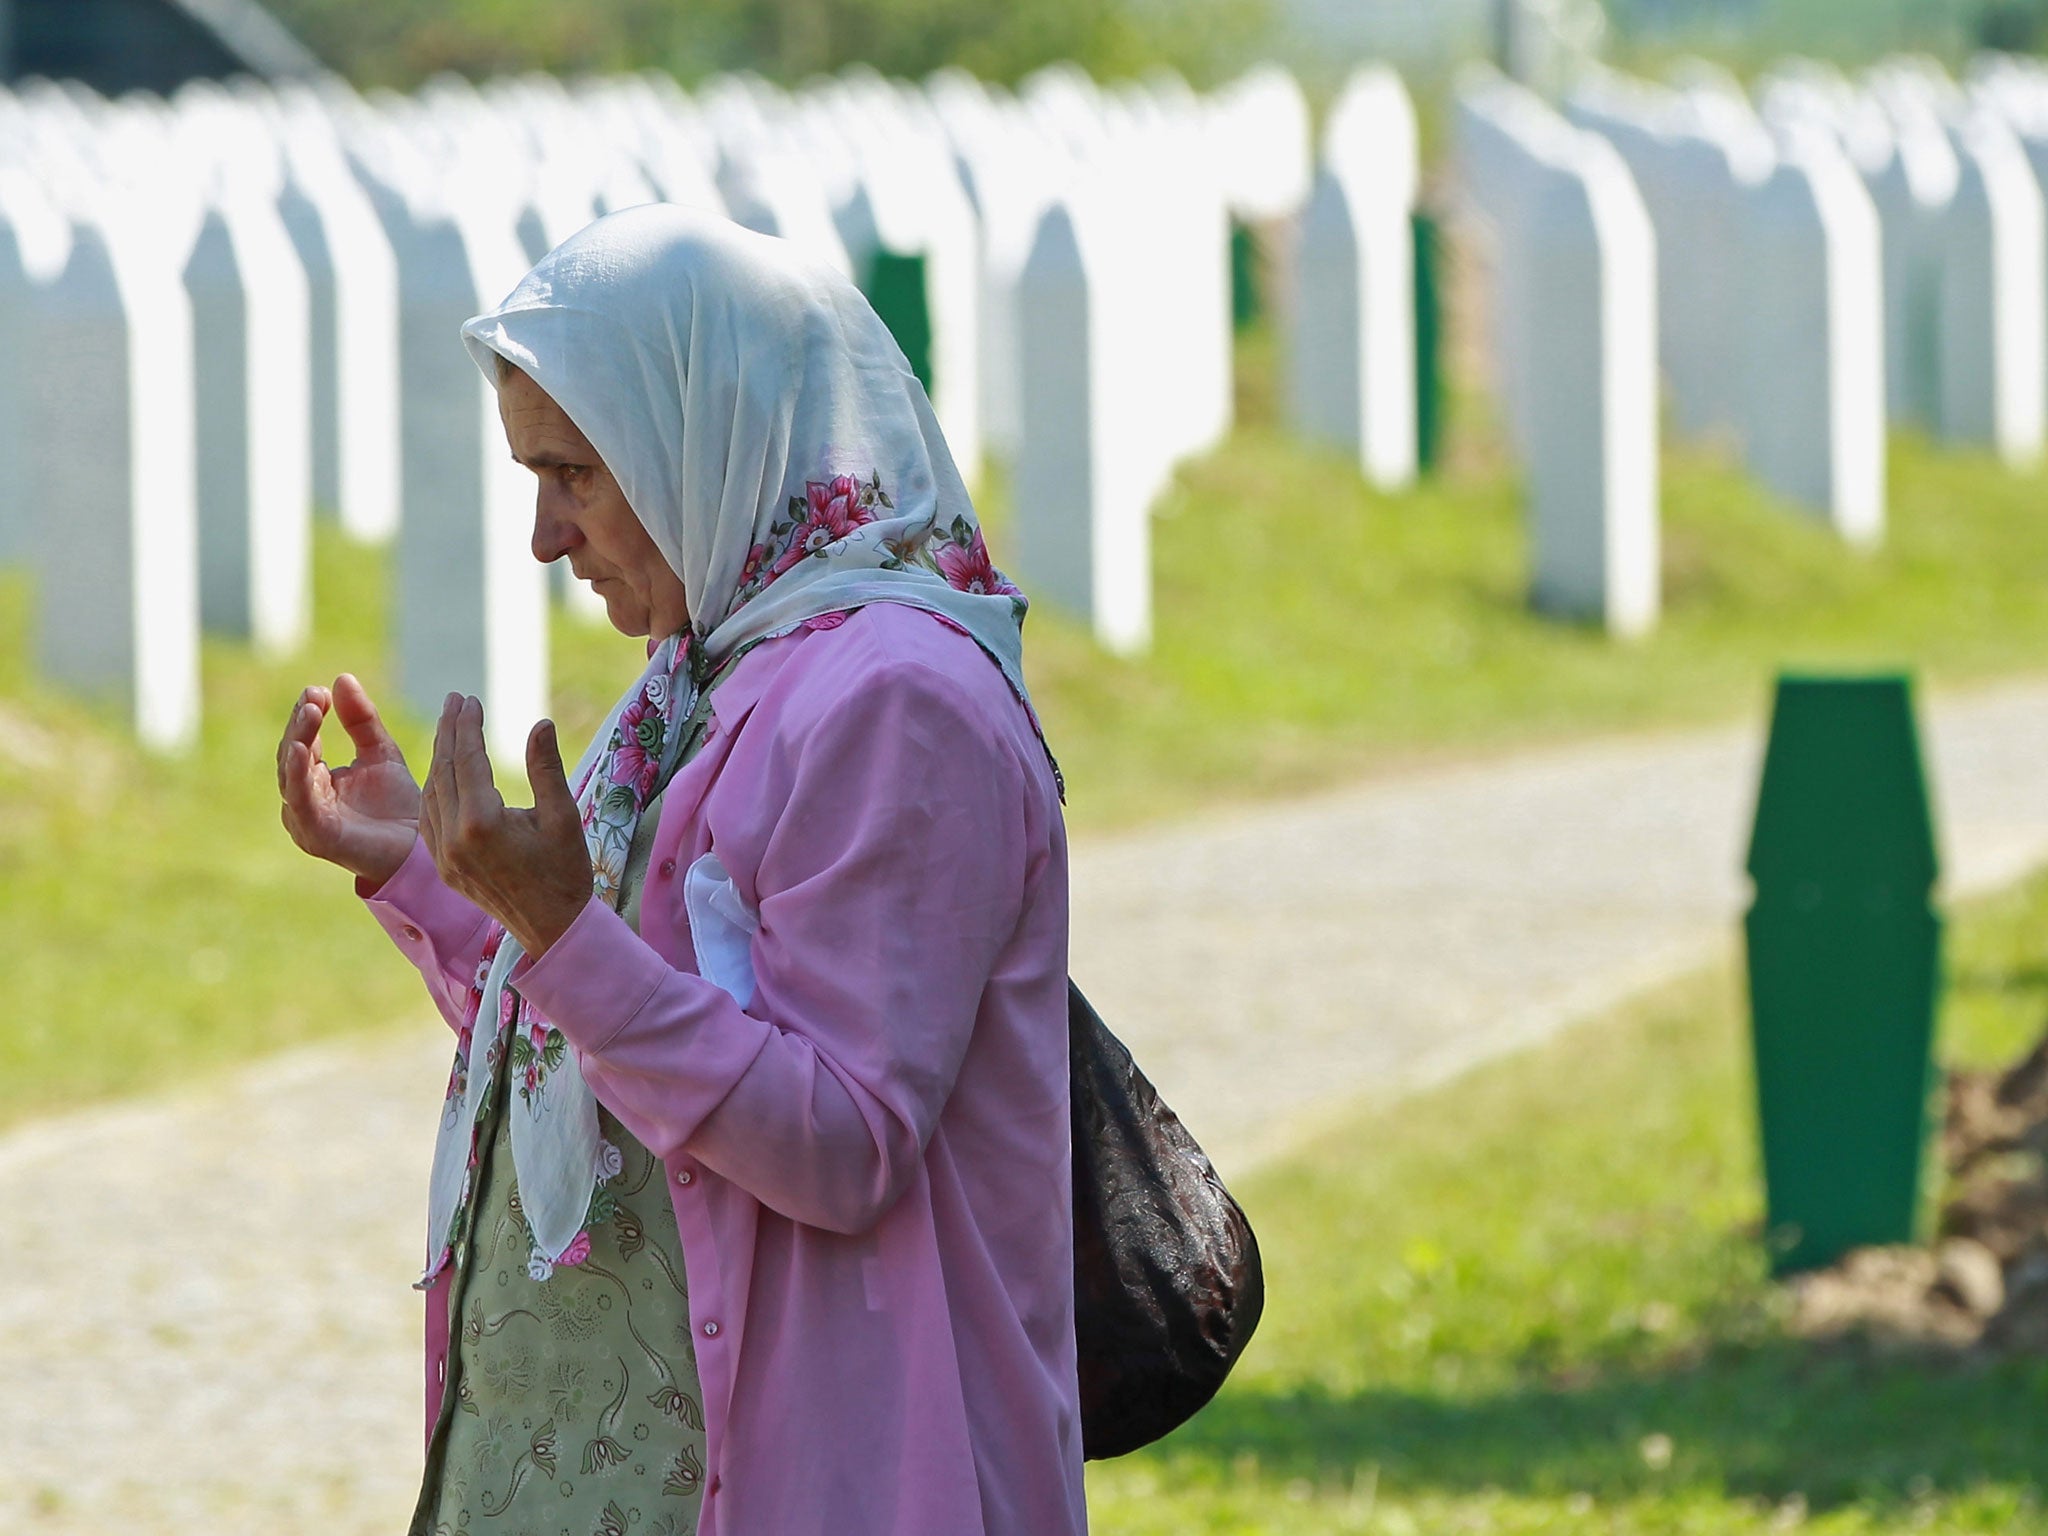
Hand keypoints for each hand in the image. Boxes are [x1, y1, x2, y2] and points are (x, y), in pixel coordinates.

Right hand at [278, 674, 421, 887]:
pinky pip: (300, 802)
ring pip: (291, 774)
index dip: (308, 714)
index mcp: (315, 780)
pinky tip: (301, 749)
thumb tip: (340, 678)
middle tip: (314, 697)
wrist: (420, 848)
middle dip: (301, 723)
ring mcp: (306, 818)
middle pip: (291, 754)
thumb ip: (361, 719)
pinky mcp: (316, 834)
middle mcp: (304, 799)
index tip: (319, 690)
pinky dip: (297, 775)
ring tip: (309, 714)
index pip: (303, 740)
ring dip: (297, 741)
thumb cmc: (397, 805)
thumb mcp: (380, 752)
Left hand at [420, 694, 592, 957]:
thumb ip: (546, 768)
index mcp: (483, 823)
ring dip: (439, 757)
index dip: (467, 726)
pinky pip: (428, 818)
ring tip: (450, 728)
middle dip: (449, 732)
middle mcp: (454, 838)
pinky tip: (443, 770)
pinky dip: (434, 787)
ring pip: (431, 793)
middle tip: (454, 700)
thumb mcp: (563, 816)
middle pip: (444, 771)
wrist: (552, 928)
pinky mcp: (443, 867)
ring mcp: (443, 855)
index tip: (469, 699)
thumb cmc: (565, 870)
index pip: (467, 760)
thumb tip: (540, 723)